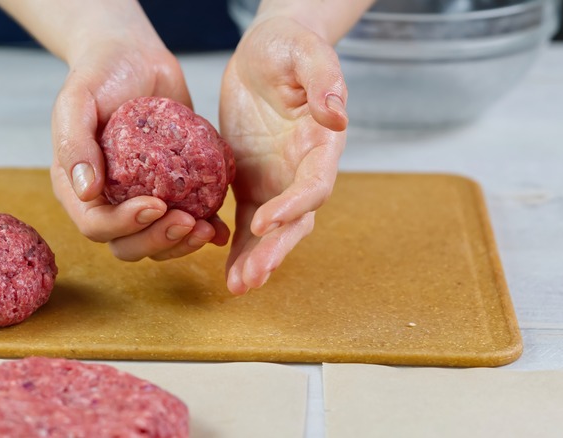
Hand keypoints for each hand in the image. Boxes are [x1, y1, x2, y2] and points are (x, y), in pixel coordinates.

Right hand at [51, 34, 229, 261]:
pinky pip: (187, 221)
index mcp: (79, 188)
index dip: (124, 225)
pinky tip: (221, 229)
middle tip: (187, 222)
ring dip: (182, 243)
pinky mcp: (174, 189)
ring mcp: (143, 198)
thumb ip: (75, 142)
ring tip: (207, 228)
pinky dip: (204, 230)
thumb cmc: (99, 75)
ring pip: (158, 242)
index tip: (155, 204)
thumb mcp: (77, 100)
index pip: (97, 225)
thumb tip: (87, 192)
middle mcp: (110, 201)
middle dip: (158, 241)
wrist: (134, 58)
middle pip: (129, 244)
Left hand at [219, 16, 347, 293]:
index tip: (266, 221)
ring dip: (256, 259)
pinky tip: (226, 270)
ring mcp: (276, 179)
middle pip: (296, 221)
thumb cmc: (289, 47)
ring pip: (271, 230)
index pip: (313, 184)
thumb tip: (337, 115)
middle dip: (275, 250)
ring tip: (236, 286)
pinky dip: (238, 246)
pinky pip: (246, 221)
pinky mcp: (251, 181)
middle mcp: (302, 169)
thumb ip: (324, 80)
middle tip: (250, 278)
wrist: (266, 51)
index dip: (294, 206)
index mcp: (321, 143)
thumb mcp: (306, 52)